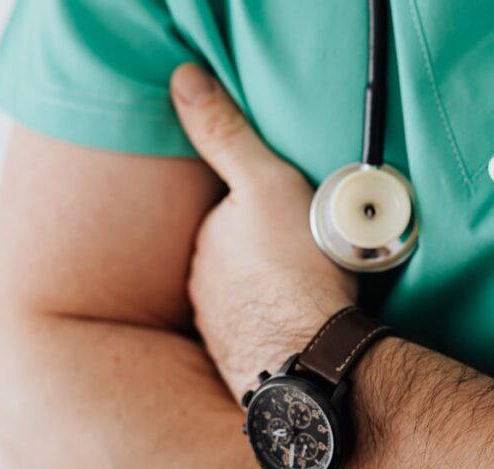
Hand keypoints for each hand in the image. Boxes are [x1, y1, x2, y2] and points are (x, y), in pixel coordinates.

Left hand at [170, 64, 355, 399]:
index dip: (262, 212)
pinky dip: (276, 327)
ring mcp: (219, 328)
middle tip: (308, 253)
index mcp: (206, 241)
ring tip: (309, 292)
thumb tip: (183, 79)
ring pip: (245, 298)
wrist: (311, 355)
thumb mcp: (265, 183)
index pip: (227, 216)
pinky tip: (302, 328)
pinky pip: (259, 334)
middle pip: (234, 258)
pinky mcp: (241, 363)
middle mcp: (201, 286)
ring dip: (269, 293)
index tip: (294, 218)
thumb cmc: (296, 267)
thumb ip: (225, 133)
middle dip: (262, 254)